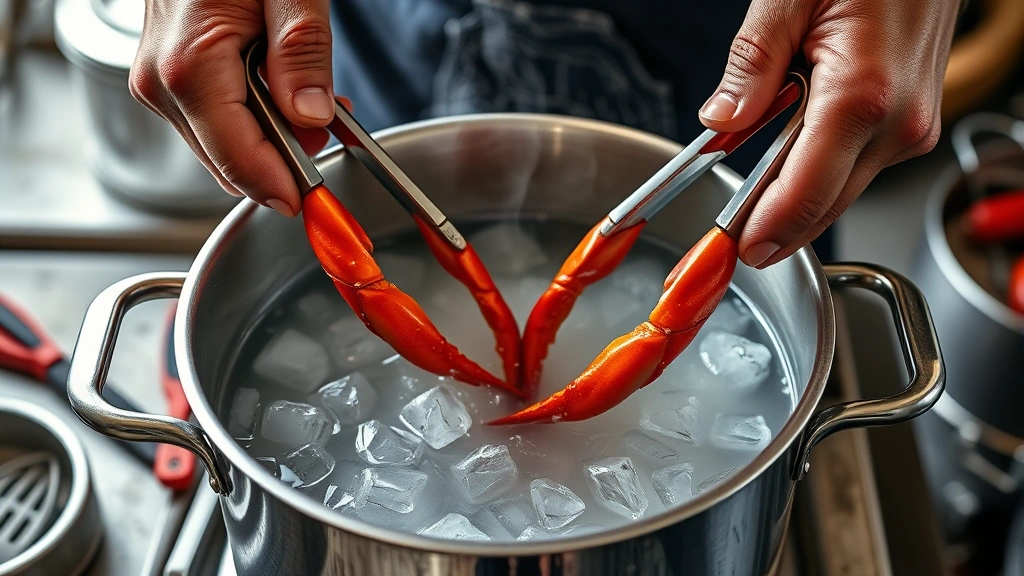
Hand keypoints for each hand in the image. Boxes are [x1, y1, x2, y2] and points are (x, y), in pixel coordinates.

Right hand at [129, 0, 333, 215]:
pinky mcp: (166, 81)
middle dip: (285, 162)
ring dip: (272, 141)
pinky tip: (281, 94)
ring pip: (223, 150)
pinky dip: (253, 122)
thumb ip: (301, 53)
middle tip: (331, 129)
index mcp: (190, 68)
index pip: (240, 162)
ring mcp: (159, 85)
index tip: (319, 202)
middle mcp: (162, 85)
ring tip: (311, 101)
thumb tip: (310, 118)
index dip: (283, 188)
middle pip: (230, 166)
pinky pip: (214, 125)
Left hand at [700, 0, 960, 267]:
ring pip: (841, 194)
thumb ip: (752, 64)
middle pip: (824, 207)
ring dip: (794, 205)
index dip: (765, 231)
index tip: (735, 253)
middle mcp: (897, 123)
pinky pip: (856, 170)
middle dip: (774, 232)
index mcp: (861, 95)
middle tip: (730, 247)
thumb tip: (721, 119)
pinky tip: (786, 170)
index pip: (804, 193)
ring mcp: (911, 128)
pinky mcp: (913, 125)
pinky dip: (819, 178)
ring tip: (747, 209)